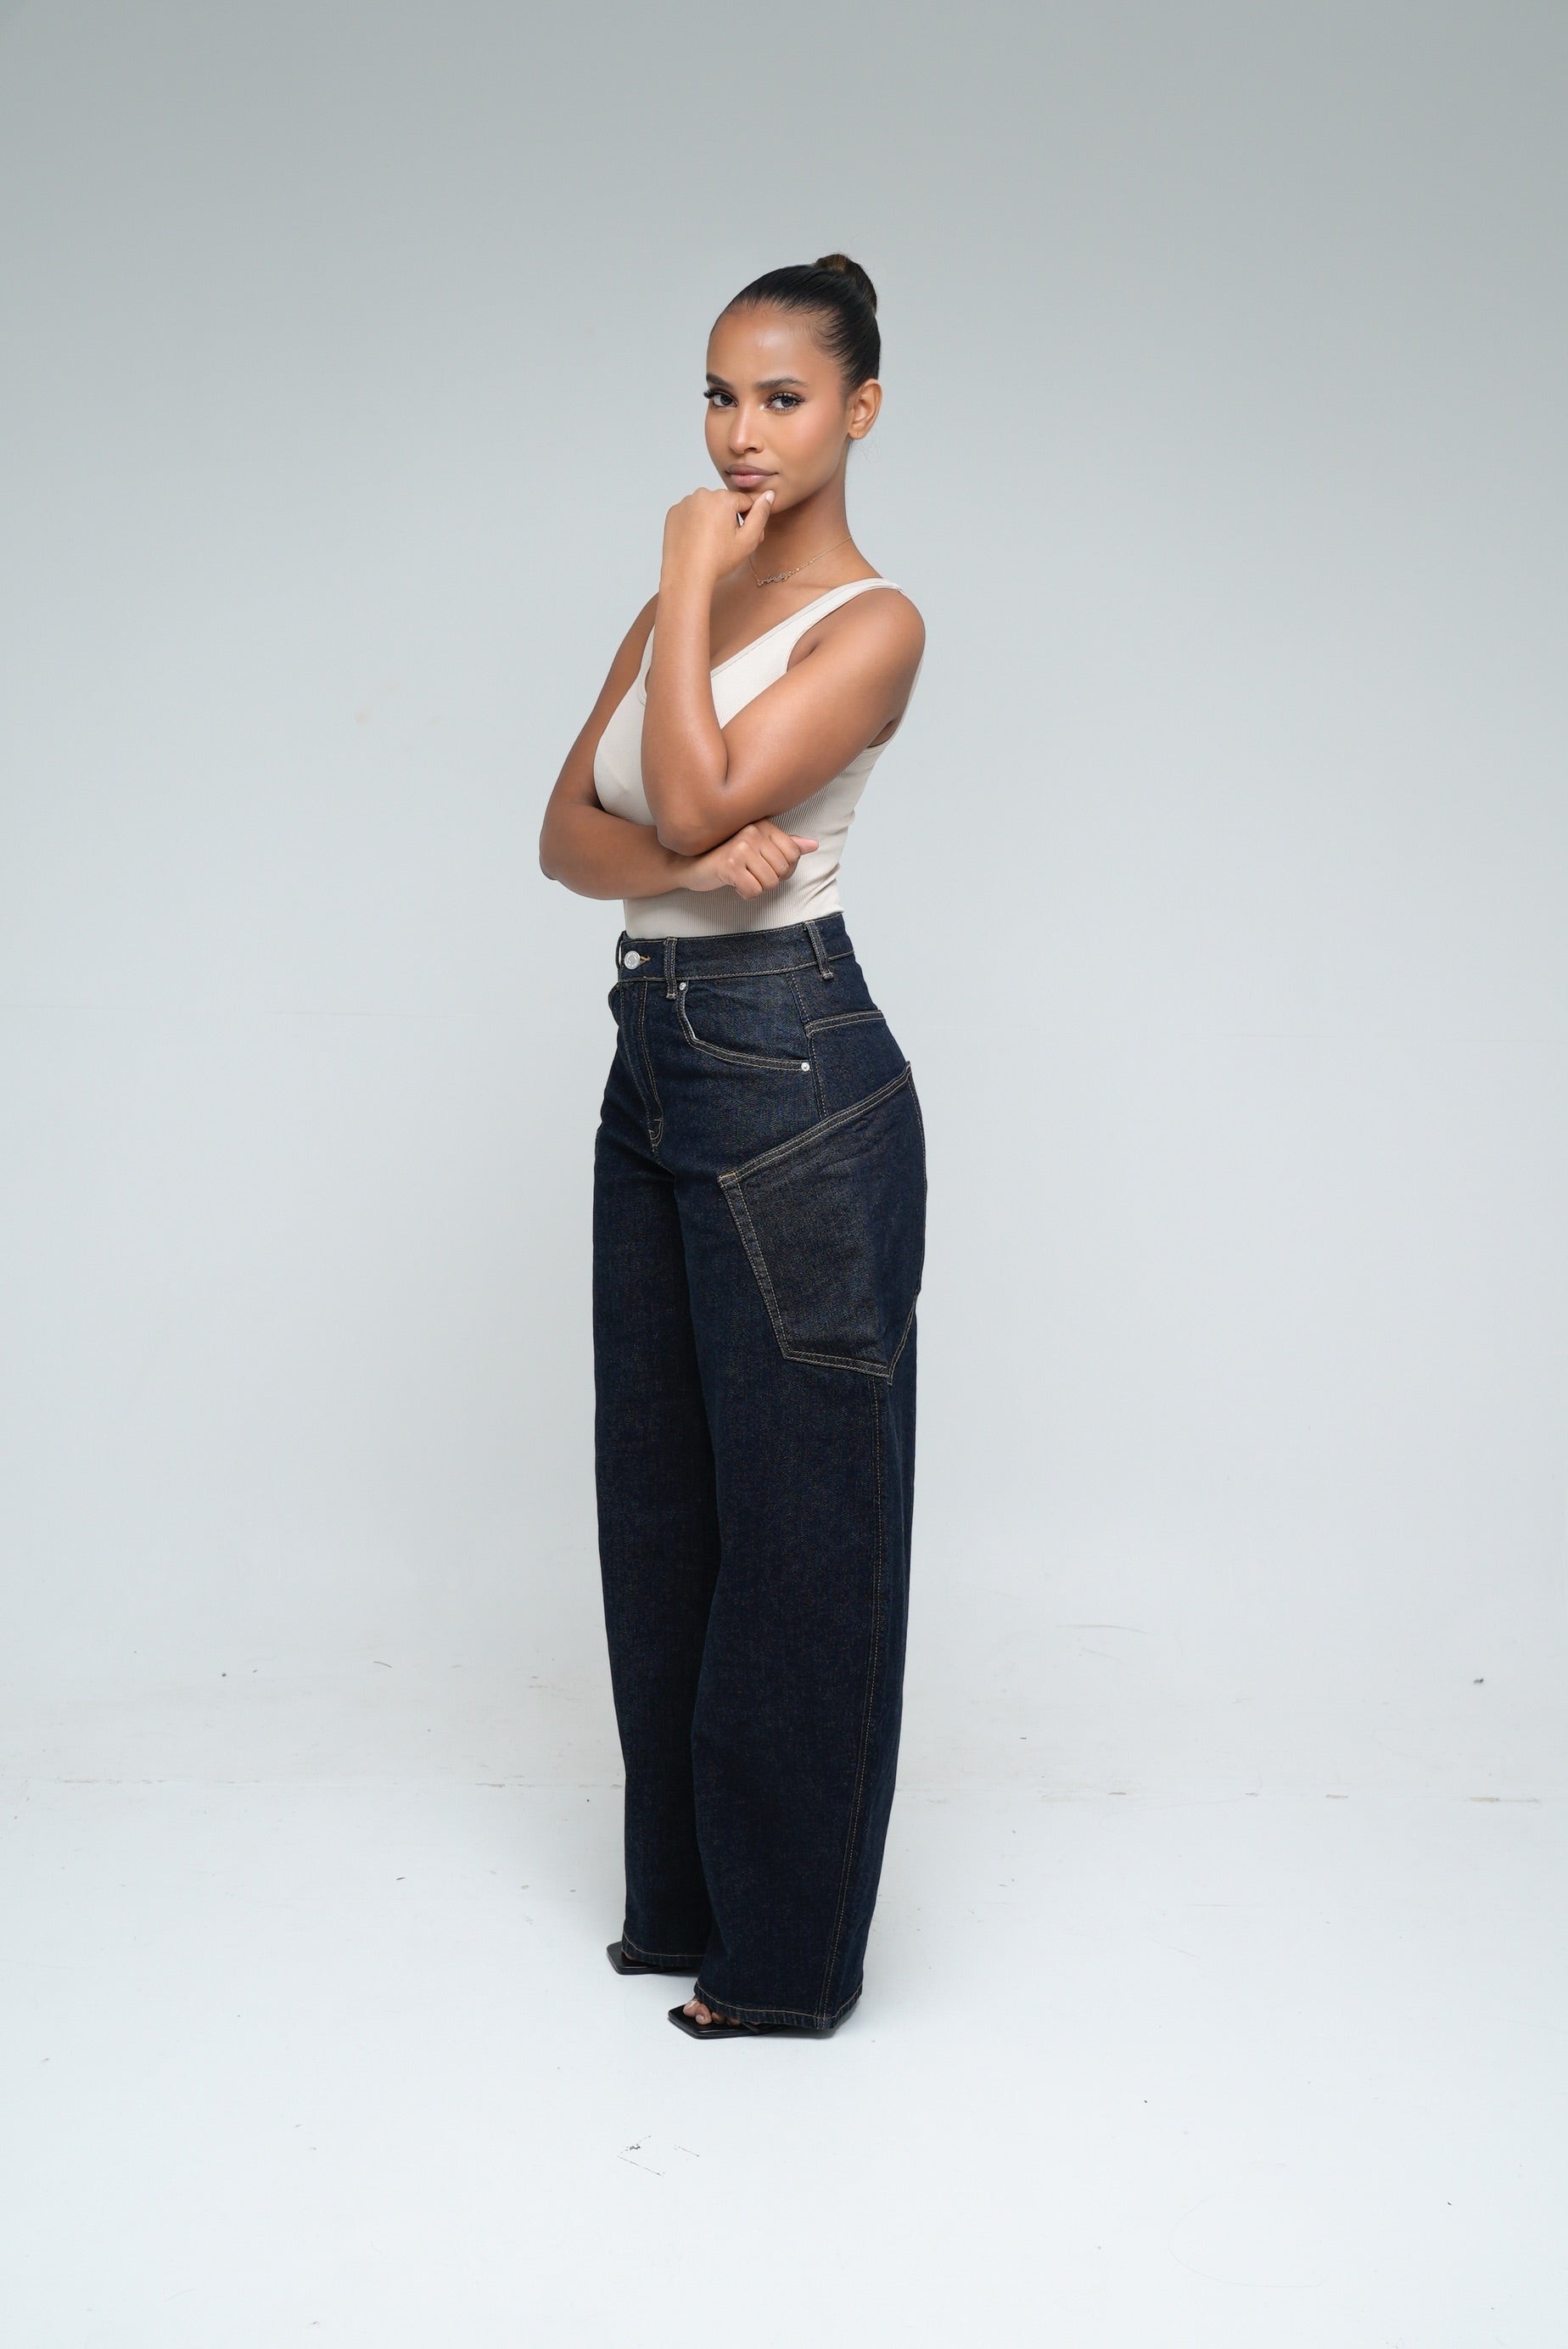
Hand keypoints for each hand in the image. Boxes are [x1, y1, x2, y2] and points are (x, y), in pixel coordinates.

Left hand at [661, 485, 773, 587]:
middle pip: (725, 503)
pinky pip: (691, 513)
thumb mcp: (748, 539)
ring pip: (708, 508)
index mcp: (722, 498)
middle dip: (731, 519)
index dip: (750, 520)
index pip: (746, 502)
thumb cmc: (717, 561)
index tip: (748, 538)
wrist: (686, 576)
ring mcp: (685, 503)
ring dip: (713, 520)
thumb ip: (761, 514)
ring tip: (712, 544)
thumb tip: (769, 494)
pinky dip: (696, 524)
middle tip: (730, 544)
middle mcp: (702, 494)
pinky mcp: (673, 513)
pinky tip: (698, 541)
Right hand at [683, 820, 816, 899]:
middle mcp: (753, 832)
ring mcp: (741, 847)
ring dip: (756, 888)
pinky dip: (745, 894)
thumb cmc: (724, 855)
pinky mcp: (730, 865)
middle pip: (783, 870)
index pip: (793, 854)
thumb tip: (813, 845)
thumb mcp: (757, 847)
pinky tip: (733, 885)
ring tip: (741, 878)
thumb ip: (785, 845)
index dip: (784, 869)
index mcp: (763, 825)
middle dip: (769, 880)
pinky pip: (754, 891)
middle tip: (750, 875)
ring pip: (770, 883)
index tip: (765, 868)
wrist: (688, 863)